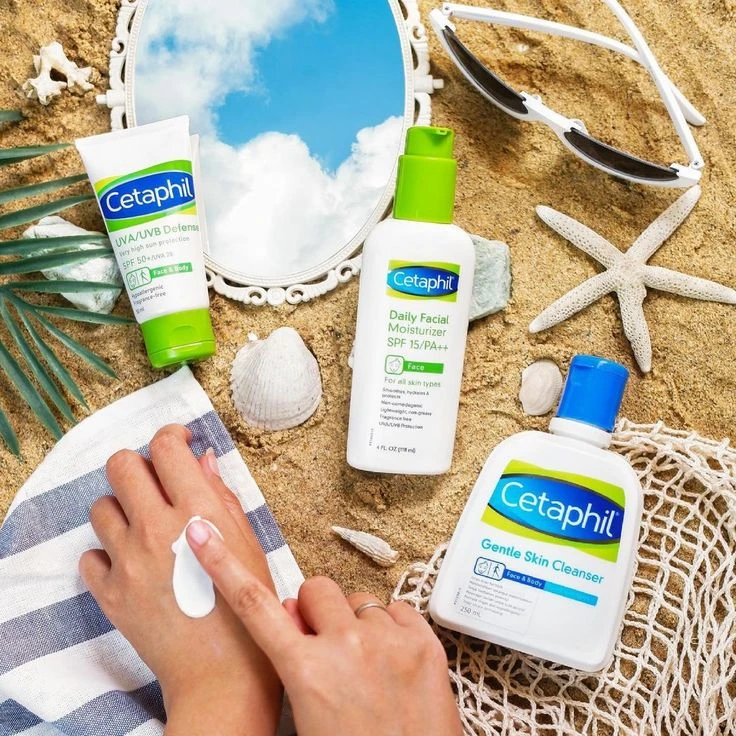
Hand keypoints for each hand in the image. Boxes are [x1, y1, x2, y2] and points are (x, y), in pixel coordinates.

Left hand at [79, 425, 281, 735]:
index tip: (178, 442)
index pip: (166, 449)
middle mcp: (156, 529)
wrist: (222, 674)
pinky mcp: (109, 594)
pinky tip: (130, 562)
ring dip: (121, 507)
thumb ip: (222, 497)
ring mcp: (128, 562)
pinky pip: (89, 556)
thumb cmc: (249, 610)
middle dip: (139, 463)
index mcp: (198, 512)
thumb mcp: (249, 544)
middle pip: (121, 465)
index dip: (171, 435)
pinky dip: (106, 553)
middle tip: (157, 480)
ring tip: (143, 525)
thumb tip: (201, 460)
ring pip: (100, 507)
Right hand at [186, 522, 462, 735]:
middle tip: (324, 642)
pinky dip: (391, 627)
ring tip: (364, 662)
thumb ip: (295, 662)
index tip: (202, 532)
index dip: (222, 565)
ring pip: (359, 599)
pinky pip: (397, 609)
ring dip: (355, 622)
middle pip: (316, 589)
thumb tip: (295, 618)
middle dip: (316, 610)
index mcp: (306, 672)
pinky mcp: (424, 641)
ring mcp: (389, 640)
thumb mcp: (306, 716)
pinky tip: (392, 659)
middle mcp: (346, 646)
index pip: (254, 605)